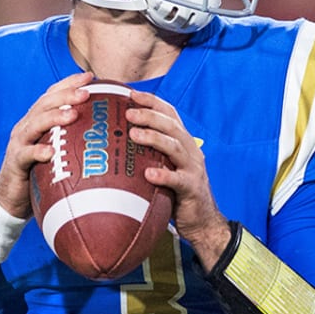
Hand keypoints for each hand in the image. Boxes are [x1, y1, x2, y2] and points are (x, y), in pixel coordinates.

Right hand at [0, 72, 95, 216]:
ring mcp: (19, 143)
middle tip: (86, 93)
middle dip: (65, 96)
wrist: (11, 197)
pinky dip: (37, 151)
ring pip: (34, 124)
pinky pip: (26, 154)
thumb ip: (71, 138)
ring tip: (72, 115)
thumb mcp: (56, 150)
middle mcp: (26, 127)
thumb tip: (107, 133)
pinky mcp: (15, 162)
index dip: (69, 83)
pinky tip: (50, 152)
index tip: (90, 77)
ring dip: (54, 117)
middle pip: (44, 104)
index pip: (51, 95)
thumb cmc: (38, 172)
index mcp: (36, 121)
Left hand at [125, 90, 229, 261]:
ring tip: (134, 135)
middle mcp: (190, 150)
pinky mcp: (192, 189)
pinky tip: (148, 173)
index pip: (170, 114)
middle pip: (171, 126)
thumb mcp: (163, 164)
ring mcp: (193, 169)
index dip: (152, 102)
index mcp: (182, 141)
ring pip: (175, 147)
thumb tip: (113, 137)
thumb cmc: (175, 190)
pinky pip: (178, 180)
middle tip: (128, 113)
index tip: (131, 93)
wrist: (201, 219)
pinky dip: (163, 175)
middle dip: (150, 116)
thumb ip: (147, 151)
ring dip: (153, 138)